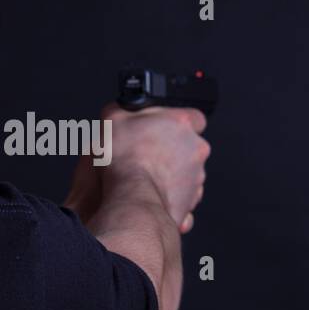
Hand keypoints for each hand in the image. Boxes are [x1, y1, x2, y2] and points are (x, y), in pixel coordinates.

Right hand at [95, 103, 209, 232]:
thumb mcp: (112, 119)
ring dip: (169, 174)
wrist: (131, 200)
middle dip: (171, 151)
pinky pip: (181, 197)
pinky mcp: (190, 202)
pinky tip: (149, 193)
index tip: (162, 129)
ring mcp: (196, 177)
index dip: (176, 123)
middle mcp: (195, 149)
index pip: (193, 116)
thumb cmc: (124, 161)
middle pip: (188, 146)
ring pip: (186, 173)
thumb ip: (123, 108)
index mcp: (182, 123)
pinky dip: (168, 195)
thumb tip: (124, 107)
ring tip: (145, 176)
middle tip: (147, 155)